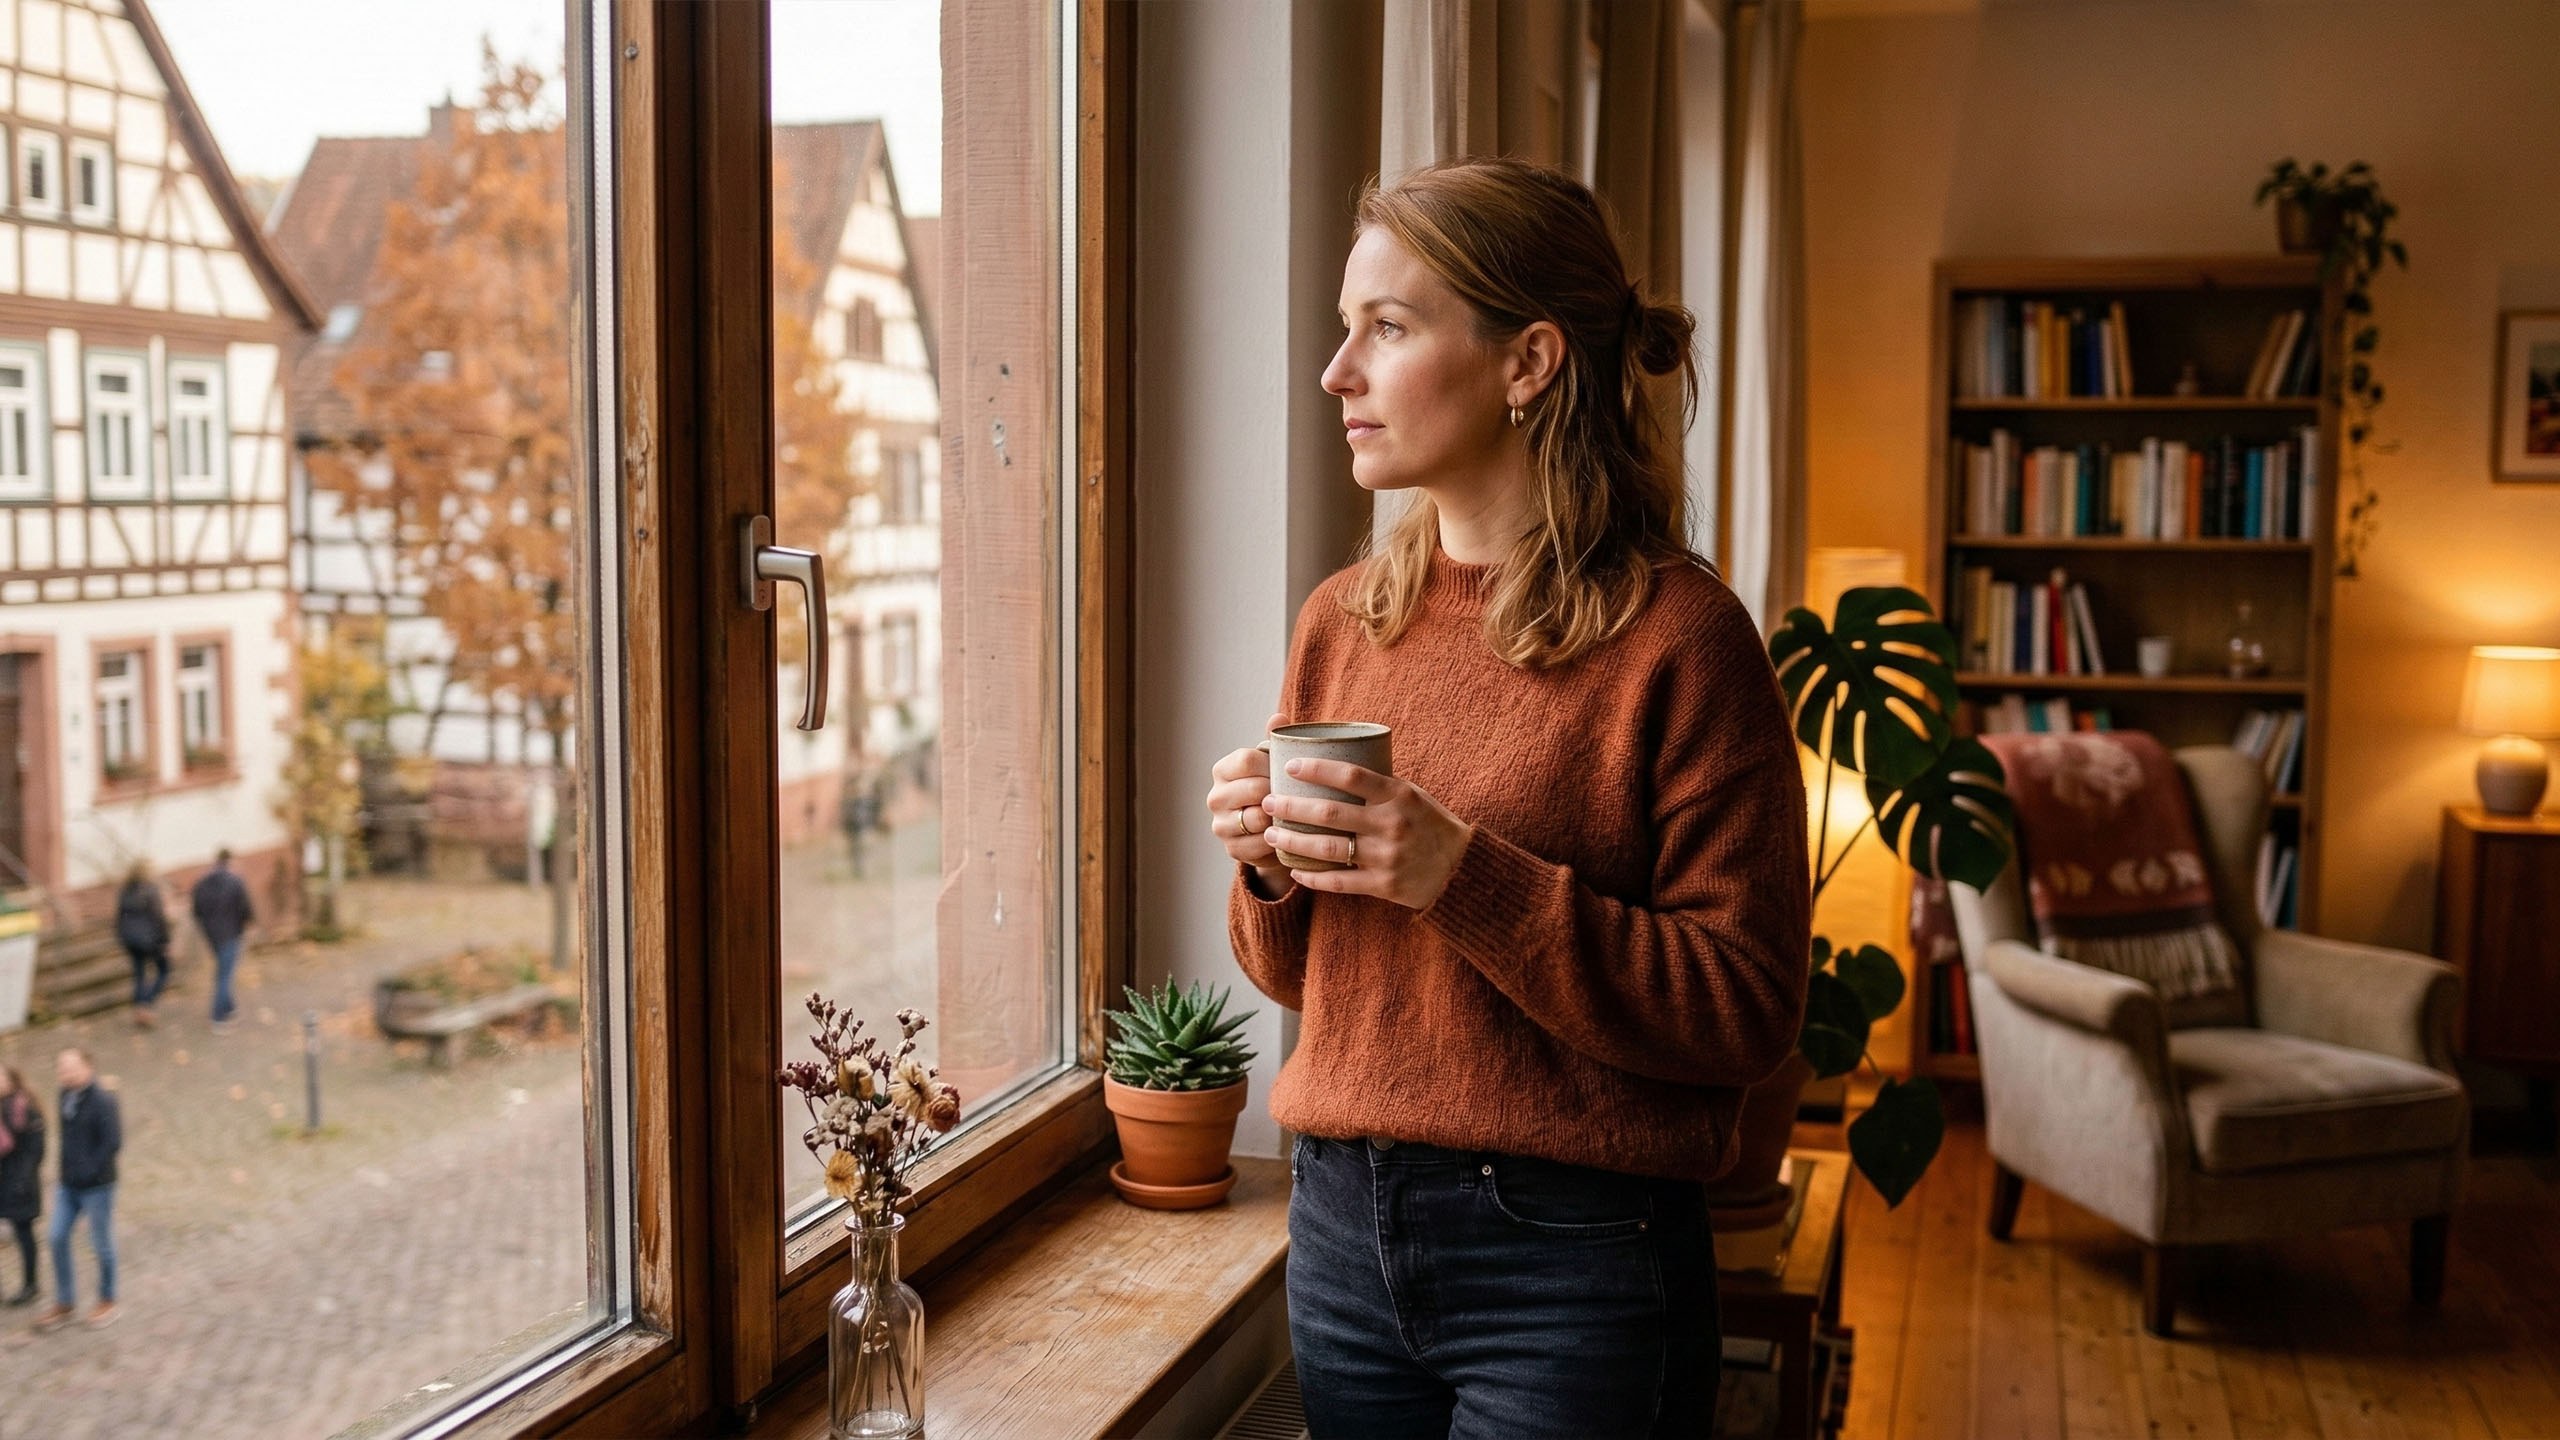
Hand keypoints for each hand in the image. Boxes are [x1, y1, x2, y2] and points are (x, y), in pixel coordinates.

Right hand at [1206, 713, 1293, 895]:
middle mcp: (1215, 797)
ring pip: (1256, 818)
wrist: (1270, 830)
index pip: (1247, 760)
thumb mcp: (1274, 764)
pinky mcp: (1231, 849)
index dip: (1272, 765)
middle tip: (1297, 794)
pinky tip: (1287, 834)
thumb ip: (1275, 741)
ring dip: (1278, 817)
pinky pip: (1259, 844)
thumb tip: (1279, 717)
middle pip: (1253, 789)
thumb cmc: (1273, 788)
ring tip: (1293, 814)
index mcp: (1223, 770)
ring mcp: (1220, 825)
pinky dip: (1276, 840)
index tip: (1290, 771)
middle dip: (1279, 792)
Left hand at [1261, 758, 1473, 909]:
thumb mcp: (1412, 795)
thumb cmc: (1430, 825)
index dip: (1317, 769)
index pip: (1351, 776)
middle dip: (1291, 807)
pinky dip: (1313, 877)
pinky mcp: (1384, 885)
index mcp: (1398, 795)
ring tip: (1271, 833)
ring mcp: (1386, 856)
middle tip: (1267, 802)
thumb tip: (1334, 767)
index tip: (1290, 766)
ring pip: (1327, 849)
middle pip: (1329, 813)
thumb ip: (1379, 785)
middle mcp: (1391, 824)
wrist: (1461, 869)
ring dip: (1293, 841)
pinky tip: (1295, 870)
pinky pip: (1339, 881)